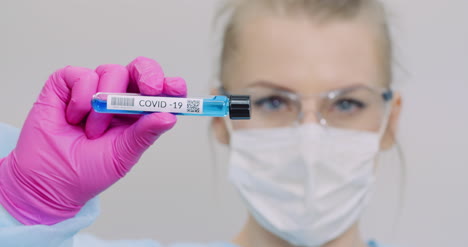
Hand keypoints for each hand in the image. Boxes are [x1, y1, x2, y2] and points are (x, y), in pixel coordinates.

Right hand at [0, 57, 185, 224]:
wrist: (48, 181)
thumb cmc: (87, 171)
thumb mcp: (123, 155)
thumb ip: (145, 134)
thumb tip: (170, 116)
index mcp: (137, 114)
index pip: (159, 91)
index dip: (170, 86)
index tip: (176, 90)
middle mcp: (118, 97)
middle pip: (140, 69)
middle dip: (149, 75)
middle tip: (150, 90)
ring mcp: (93, 88)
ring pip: (113, 72)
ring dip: (104, 105)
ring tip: (92, 131)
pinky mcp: (66, 84)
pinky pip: (82, 75)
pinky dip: (80, 98)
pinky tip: (73, 118)